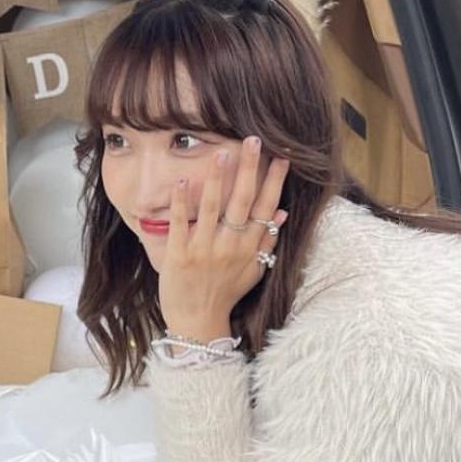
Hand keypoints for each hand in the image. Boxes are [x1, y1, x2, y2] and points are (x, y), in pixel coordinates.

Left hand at [158, 136, 289, 337]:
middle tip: (254, 140)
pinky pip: (180, 223)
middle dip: (249, 169)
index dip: (274, 182)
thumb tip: (281, 213)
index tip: (282, 156)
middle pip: (243, 201)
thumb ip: (266, 243)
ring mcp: (203, 249)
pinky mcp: (178, 254)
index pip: (265, 208)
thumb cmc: (225, 293)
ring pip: (212, 208)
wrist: (197, 322)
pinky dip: (181, 203)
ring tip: (220, 151)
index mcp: (249, 248)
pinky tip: (182, 181)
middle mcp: (229, 246)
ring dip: (217, 179)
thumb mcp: (254, 271)